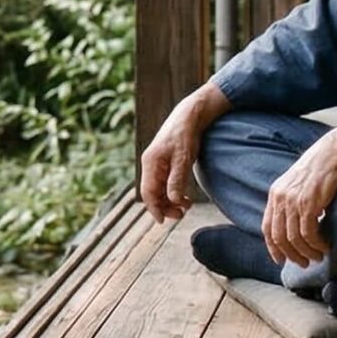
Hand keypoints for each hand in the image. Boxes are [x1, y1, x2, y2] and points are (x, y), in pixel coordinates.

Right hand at [138, 85, 229, 221]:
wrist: (189, 116)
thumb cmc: (185, 135)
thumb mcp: (183, 159)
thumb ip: (177, 179)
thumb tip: (172, 200)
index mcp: (150, 162)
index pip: (147, 191)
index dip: (154, 208)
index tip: (163, 221)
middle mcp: (150, 164)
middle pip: (152, 193)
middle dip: (165, 206)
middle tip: (181, 215)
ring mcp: (157, 164)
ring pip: (159, 189)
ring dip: (170, 200)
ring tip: (186, 206)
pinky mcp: (165, 164)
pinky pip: (165, 183)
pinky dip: (173, 192)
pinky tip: (184, 197)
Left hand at [261, 120, 336, 264]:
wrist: (331, 154)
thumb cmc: (319, 171)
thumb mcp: (297, 186)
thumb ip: (291, 203)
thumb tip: (294, 227)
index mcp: (275, 195)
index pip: (267, 228)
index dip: (273, 248)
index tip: (281, 261)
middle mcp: (280, 198)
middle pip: (279, 237)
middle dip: (291, 255)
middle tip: (304, 264)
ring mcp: (293, 201)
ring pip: (294, 238)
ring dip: (306, 252)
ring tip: (318, 257)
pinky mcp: (308, 203)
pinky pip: (309, 233)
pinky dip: (317, 244)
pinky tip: (325, 247)